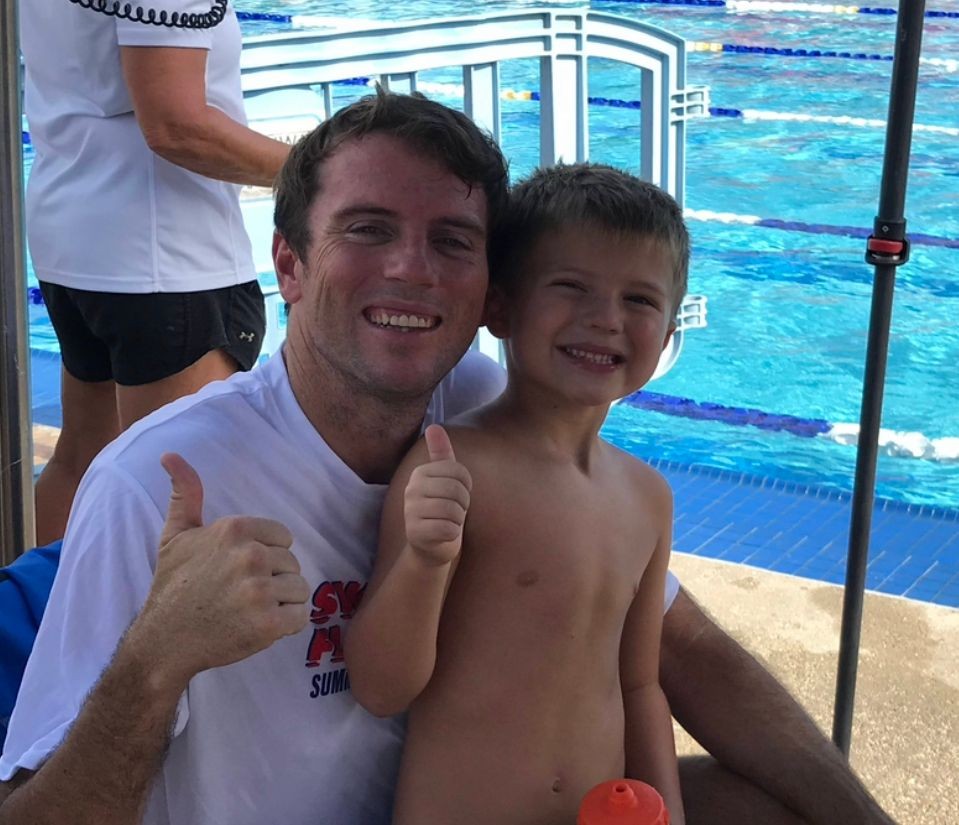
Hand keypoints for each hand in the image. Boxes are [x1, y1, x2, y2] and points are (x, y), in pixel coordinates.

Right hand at [130, 453, 309, 687]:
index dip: (266, 556)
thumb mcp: (177, 535)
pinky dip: (286, 625)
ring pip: (299, 589)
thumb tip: (170, 454)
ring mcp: (259, 590)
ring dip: (281, 602)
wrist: (164, 640)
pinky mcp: (268, 623)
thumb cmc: (174, 585)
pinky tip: (259, 626)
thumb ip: (186, 494)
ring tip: (250, 609)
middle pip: (292, 563)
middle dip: (273, 579)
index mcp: (235, 529)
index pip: (284, 537)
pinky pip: (301, 617)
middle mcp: (250, 555)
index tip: (240, 571)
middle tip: (241, 594)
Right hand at [404, 425, 471, 565]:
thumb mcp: (444, 480)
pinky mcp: (415, 533)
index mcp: (420, 473)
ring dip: (458, 520)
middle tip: (454, 511)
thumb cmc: (442, 509)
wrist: (431, 546)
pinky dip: (452, 534)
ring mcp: (410, 512)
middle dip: (463, 504)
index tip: (457, 495)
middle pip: (457, 490)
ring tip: (448, 522)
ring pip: (454, 510)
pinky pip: (449, 529)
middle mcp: (411, 490)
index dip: (466, 486)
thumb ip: (441, 454)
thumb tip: (434, 426)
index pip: (459, 472)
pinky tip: (443, 535)